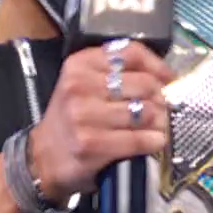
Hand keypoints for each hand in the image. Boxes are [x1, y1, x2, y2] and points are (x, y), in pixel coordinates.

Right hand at [29, 41, 176, 201]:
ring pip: (145, 112)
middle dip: (161, 99)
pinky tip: (154, 142)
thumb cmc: (71, 120)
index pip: (131, 53)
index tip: (169, 80)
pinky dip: (153, 141)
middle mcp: (79, 86)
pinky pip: (138, 138)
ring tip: (158, 128)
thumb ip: (116, 74)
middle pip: (144, 83)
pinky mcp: (91, 144)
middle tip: (163, 110)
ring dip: (160, 122)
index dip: (158, 66)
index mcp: (79, 65)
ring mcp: (84, 116)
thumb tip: (165, 78)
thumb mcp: (83, 85)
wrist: (43, 159)